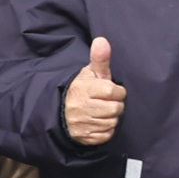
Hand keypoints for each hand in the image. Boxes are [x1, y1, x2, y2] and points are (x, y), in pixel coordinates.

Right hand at [64, 37, 125, 151]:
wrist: (61, 110)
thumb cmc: (82, 89)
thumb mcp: (90, 73)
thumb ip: (100, 58)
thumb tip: (102, 40)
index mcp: (83, 89)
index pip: (113, 92)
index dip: (117, 91)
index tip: (111, 91)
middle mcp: (80, 107)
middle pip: (115, 109)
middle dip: (115, 105)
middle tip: (106, 102)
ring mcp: (80, 123)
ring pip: (111, 122)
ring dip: (111, 118)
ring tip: (101, 111)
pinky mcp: (82, 137)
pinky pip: (105, 135)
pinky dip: (105, 130)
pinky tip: (98, 122)